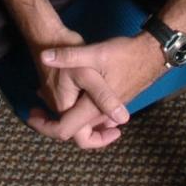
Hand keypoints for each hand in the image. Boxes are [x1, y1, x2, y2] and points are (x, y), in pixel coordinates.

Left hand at [27, 33, 164, 151]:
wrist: (153, 53)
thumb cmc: (125, 54)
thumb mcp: (94, 52)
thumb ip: (69, 56)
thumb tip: (44, 56)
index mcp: (93, 107)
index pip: (66, 132)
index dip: (45, 127)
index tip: (32, 114)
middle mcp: (102, 114)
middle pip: (74, 132)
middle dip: (53, 123)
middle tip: (37, 110)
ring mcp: (110, 111)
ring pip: (84, 124)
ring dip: (66, 115)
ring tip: (48, 99)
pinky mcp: (114, 103)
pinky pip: (93, 115)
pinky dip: (79, 108)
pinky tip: (71, 91)